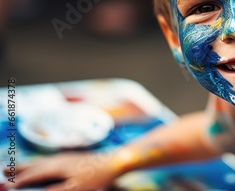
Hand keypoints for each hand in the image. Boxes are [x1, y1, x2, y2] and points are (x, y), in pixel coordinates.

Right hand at [2, 151, 120, 190]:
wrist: (114, 161)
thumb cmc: (96, 177)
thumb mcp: (76, 188)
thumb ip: (57, 190)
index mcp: (58, 167)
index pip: (35, 174)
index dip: (21, 180)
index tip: (8, 186)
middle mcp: (59, 159)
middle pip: (35, 165)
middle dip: (19, 170)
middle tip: (4, 171)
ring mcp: (66, 157)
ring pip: (42, 161)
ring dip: (28, 165)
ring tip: (16, 167)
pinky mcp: (72, 157)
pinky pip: (50, 160)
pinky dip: (40, 164)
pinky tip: (42, 165)